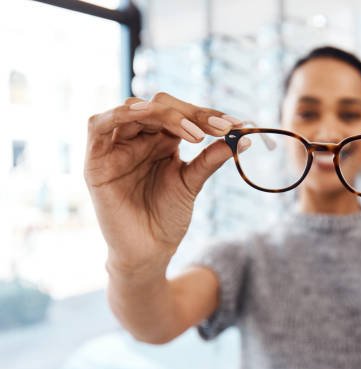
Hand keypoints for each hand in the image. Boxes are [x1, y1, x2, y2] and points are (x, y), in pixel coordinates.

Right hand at [85, 92, 245, 274]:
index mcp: (162, 139)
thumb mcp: (192, 183)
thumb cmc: (168, 217)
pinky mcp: (96, 159)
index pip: (183, 113)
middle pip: (160, 105)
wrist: (148, 251)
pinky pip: (97, 125)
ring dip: (163, 113)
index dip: (208, 115)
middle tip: (219, 128)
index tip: (237, 124)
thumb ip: (211, 158)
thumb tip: (244, 137)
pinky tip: (144, 114)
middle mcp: (139, 137)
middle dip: (191, 113)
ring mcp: (116, 146)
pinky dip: (119, 114)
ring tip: (193, 131)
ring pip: (133, 109)